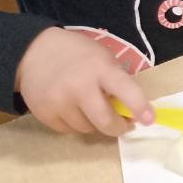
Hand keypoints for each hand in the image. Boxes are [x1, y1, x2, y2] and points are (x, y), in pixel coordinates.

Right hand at [15, 27, 155, 136]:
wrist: (33, 52)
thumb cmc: (77, 54)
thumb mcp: (103, 57)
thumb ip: (117, 81)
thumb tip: (132, 109)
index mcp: (100, 69)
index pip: (126, 91)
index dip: (140, 107)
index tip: (150, 120)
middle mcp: (79, 87)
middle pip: (105, 121)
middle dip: (119, 127)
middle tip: (125, 125)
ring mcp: (59, 102)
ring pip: (87, 129)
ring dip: (95, 124)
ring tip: (92, 108)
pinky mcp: (44, 114)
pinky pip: (69, 131)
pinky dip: (76, 124)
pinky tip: (74, 109)